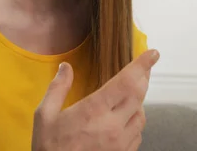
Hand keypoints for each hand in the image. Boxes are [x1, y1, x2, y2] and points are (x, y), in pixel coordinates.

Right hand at [32, 49, 159, 150]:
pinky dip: (136, 120)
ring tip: (132, 92)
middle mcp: (113, 126)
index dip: (141, 66)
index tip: (152, 54)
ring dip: (140, 101)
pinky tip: (126, 117)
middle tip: (146, 66)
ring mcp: (120, 143)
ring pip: (141, 116)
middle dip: (144, 78)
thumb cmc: (49, 146)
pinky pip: (138, 133)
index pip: (126, 82)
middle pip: (139, 96)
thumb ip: (57, 88)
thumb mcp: (44, 114)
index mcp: (94, 110)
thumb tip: (65, 67)